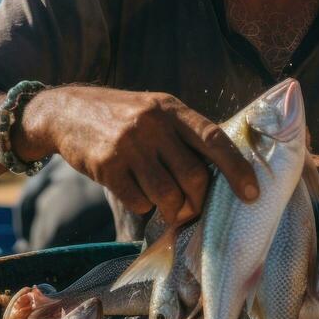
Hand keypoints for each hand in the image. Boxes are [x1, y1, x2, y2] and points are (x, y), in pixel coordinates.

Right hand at [18, 86, 258, 225]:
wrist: (66, 111)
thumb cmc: (121, 117)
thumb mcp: (155, 111)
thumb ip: (183, 135)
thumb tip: (220, 174)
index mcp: (171, 108)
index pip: (214, 138)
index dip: (237, 168)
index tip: (252, 193)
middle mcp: (153, 123)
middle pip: (194, 176)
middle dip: (198, 201)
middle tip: (192, 208)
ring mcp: (129, 144)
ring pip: (168, 195)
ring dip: (173, 210)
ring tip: (168, 208)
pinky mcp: (108, 166)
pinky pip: (139, 201)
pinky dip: (143, 206)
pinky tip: (136, 193)